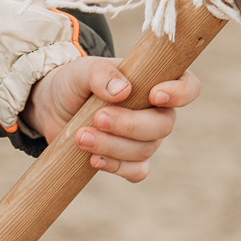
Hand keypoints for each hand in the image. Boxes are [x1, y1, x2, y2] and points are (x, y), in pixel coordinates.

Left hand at [23, 55, 200, 181]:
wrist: (52, 106)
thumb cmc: (74, 82)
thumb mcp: (82, 70)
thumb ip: (101, 73)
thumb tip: (122, 90)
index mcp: (154, 81)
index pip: (187, 87)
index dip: (180, 93)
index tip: (154, 95)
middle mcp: (156, 111)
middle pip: (163, 125)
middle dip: (130, 125)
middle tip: (98, 118)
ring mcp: (144, 139)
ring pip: (145, 150)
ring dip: (113, 146)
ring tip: (81, 136)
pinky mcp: (127, 160)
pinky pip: (136, 171)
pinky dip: (116, 166)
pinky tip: (93, 159)